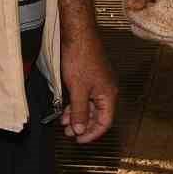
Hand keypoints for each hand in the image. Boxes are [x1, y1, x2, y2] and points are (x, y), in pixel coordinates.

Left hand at [60, 25, 117, 143]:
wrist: (78, 33)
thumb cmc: (80, 58)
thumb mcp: (78, 89)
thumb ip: (80, 111)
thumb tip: (80, 130)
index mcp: (108, 94)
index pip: (105, 122)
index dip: (92, 133)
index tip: (78, 140)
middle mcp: (107, 90)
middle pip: (98, 115)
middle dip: (83, 125)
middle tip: (68, 133)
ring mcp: (99, 82)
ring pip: (90, 106)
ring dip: (78, 115)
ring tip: (64, 123)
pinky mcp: (91, 76)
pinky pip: (86, 96)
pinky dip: (76, 104)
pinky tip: (66, 109)